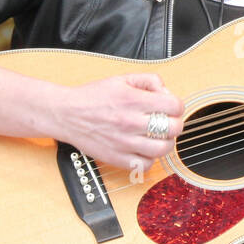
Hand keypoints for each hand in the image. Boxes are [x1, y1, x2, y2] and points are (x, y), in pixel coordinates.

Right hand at [51, 72, 184, 175]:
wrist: (66, 114)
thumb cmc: (93, 97)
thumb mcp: (121, 79)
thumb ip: (148, 80)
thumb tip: (166, 91)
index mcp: (133, 100)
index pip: (174, 106)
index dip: (177, 106)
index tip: (171, 108)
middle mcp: (130, 121)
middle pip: (173, 128)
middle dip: (175, 124)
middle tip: (168, 123)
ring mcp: (124, 142)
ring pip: (162, 149)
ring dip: (166, 143)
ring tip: (158, 137)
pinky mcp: (116, 158)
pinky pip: (145, 165)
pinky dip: (149, 159)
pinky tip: (144, 149)